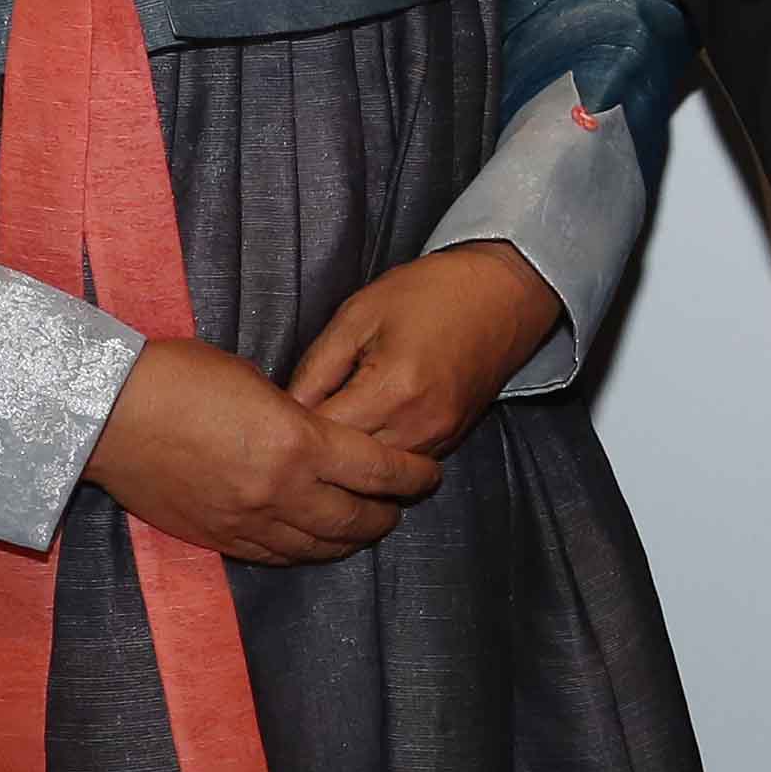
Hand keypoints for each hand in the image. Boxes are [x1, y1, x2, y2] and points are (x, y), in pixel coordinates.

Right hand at [89, 333, 442, 563]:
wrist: (105, 413)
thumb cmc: (178, 376)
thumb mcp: (256, 381)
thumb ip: (297, 417)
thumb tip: (316, 437)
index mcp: (298, 443)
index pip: (379, 470)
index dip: (413, 477)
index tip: (428, 476)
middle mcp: (281, 491)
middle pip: (357, 518)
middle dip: (387, 514)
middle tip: (399, 506)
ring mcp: (248, 521)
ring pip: (318, 547)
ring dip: (349, 540)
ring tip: (364, 529)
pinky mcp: (217, 538)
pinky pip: (275, 556)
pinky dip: (303, 551)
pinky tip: (313, 543)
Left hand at [288, 242, 562, 458]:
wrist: (503, 294)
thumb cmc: (429, 293)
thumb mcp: (358, 315)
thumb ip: (317, 367)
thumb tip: (284, 411)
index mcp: (392, 389)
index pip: (323, 435)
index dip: (289, 431)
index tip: (267, 423)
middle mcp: (419, 426)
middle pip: (347, 467)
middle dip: (313, 453)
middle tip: (282, 438)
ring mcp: (439, 440)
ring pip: (375, 478)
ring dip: (345, 464)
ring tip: (317, 442)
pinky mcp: (451, 443)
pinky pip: (400, 469)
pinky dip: (374, 460)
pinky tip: (356, 440)